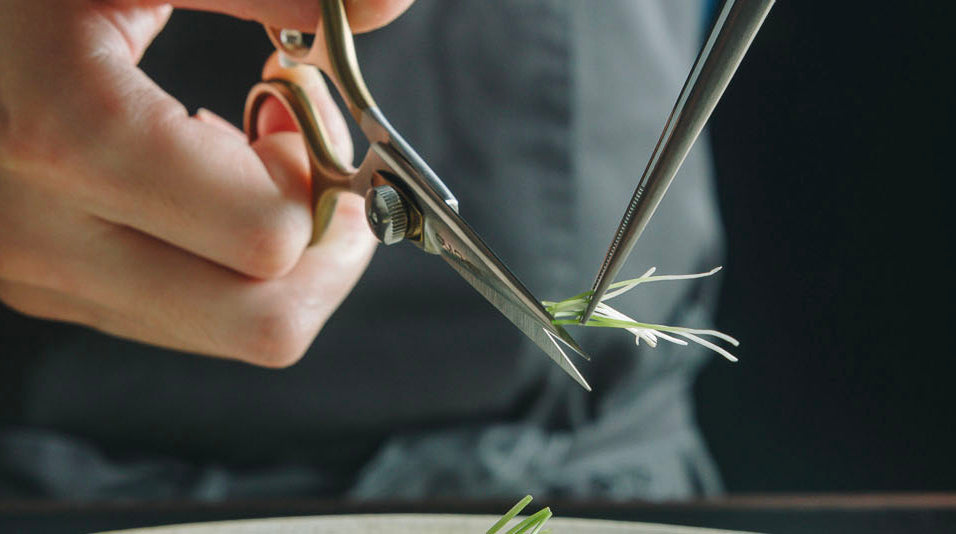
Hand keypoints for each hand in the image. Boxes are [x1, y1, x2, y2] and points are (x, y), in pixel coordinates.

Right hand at [0, 0, 412, 365]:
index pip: (268, 239)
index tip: (305, 104)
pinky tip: (184, 174)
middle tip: (304, 154)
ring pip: (220, 328)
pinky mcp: (36, 280)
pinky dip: (210, 259)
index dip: (324, 177)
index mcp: (65, 136)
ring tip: (236, 148)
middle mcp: (39, 232)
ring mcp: (32, 269)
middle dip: (319, 243)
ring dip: (265, 252)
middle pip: (261, 321)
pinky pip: (170, 314)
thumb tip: (383, 2)